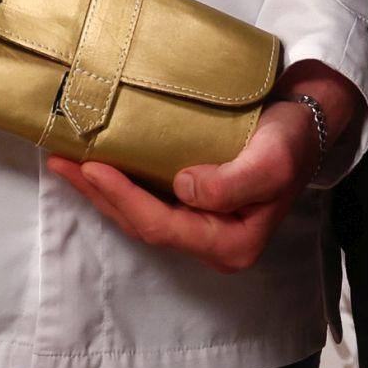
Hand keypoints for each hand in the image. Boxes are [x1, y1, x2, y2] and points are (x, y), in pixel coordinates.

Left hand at [44, 63, 360, 272]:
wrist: (306, 123)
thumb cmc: (292, 140)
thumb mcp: (271, 162)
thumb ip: (232, 184)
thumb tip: (186, 189)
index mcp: (231, 244)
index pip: (163, 227)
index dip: (123, 199)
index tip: (92, 167)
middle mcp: (212, 244)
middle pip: (142, 226)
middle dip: (98, 195)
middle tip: (61, 162)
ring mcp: (201, 228)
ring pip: (139, 216)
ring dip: (100, 191)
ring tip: (64, 163)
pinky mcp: (194, 207)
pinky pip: (147, 201)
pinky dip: (118, 184)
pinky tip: (95, 167)